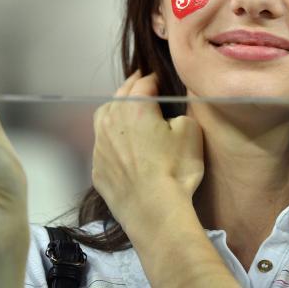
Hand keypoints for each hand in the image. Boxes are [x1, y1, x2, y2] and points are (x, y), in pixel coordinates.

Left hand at [91, 72, 204, 233]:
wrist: (154, 211)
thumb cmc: (175, 169)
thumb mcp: (191, 130)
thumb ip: (179, 111)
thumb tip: (169, 113)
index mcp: (135, 107)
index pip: (144, 83)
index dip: (154, 78)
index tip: (160, 78)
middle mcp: (111, 121)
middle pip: (120, 95)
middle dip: (132, 87)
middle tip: (142, 83)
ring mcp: (100, 146)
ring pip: (104, 116)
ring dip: (116, 108)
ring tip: (126, 108)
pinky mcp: (97, 168)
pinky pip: (103, 143)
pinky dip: (111, 136)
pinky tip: (121, 143)